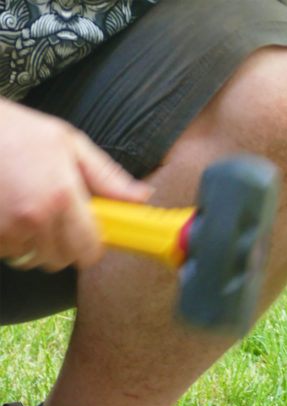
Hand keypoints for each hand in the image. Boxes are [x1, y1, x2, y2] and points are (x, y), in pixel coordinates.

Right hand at [0, 99, 150, 271]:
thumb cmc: (18, 132)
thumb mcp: (69, 144)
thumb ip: (107, 177)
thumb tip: (141, 197)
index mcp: (62, 195)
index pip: (90, 249)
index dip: (91, 248)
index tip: (87, 238)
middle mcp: (37, 217)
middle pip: (62, 260)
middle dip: (63, 247)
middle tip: (54, 221)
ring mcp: (9, 228)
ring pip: (35, 260)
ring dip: (35, 246)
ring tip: (28, 215)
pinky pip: (10, 254)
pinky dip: (11, 243)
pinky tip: (9, 216)